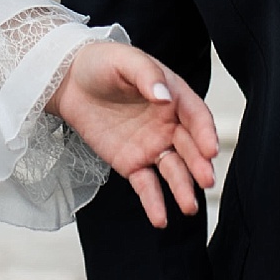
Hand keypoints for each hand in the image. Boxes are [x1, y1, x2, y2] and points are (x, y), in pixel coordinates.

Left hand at [50, 44, 219, 232]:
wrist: (69, 82)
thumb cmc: (101, 63)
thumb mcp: (125, 60)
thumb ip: (147, 76)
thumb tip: (165, 97)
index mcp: (173, 95)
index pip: (196, 116)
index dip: (205, 132)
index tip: (210, 150)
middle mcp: (168, 124)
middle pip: (189, 147)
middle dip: (200, 164)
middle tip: (207, 180)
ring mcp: (151, 146)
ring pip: (173, 170)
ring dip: (183, 188)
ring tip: (189, 207)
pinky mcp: (132, 164)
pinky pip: (146, 185)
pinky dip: (154, 202)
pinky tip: (160, 219)